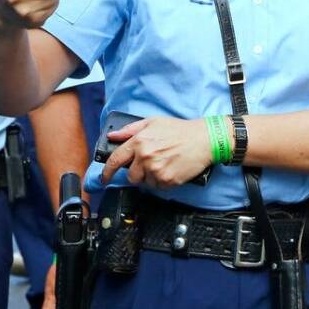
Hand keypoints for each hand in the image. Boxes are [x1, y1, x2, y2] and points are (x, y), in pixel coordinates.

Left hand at [100, 117, 214, 189]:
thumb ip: (130, 130)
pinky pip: (158, 187)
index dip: (106, 172)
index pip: (115, 160)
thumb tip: (113, 135)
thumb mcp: (153, 122)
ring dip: (151, 177)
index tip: (104, 178)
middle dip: (137, 172)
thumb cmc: (180, 130)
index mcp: (139, 141)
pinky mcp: (167, 180)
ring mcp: (156, 170)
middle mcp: (145, 157)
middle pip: (130, 176)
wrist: (204, 139)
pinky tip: (171, 169)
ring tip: (164, 164)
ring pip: (144, 182)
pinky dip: (162, 181)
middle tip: (150, 164)